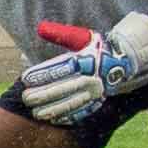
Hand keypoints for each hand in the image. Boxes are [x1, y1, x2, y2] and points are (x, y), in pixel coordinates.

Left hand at [9, 13, 147, 125]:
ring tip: (35, 113)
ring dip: (52, 110)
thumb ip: (60, 33)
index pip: (60, 68)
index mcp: (85, 60)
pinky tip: (52, 119)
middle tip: (26, 98)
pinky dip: (67, 117)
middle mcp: (91, 77)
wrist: (122, 60)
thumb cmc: (94, 47)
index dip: (42, 74)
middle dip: (43, 95)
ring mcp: (95, 92)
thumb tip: (40, 28)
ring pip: (72, 103)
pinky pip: (82, 112)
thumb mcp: (80, 36)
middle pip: (64, 88)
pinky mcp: (98, 102)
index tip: (25, 79)